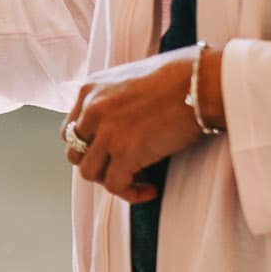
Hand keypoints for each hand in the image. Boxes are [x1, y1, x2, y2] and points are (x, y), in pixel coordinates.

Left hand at [61, 47, 215, 202]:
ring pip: (89, 172)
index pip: (71, 129)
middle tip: (125, 167)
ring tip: (139, 178)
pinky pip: (115, 186)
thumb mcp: (130, 79)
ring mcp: (106, 132)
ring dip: (111, 180)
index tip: (111, 152)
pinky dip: (130, 193)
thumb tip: (120, 124)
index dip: (90, 146)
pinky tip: (150, 189)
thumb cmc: (178, 78)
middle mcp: (91, 110)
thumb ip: (114, 99)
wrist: (199, 82)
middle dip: (99, 164)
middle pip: (75, 153)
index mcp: (89, 90)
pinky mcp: (125, 152)